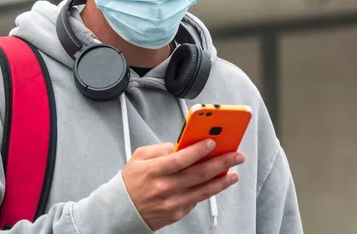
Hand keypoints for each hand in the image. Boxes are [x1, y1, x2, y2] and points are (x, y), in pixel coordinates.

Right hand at [121, 140, 243, 231]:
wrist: (120, 210)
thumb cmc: (130, 181)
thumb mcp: (140, 157)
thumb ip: (160, 148)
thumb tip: (181, 144)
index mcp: (154, 170)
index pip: (180, 158)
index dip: (198, 150)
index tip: (213, 142)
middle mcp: (164, 187)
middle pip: (199, 174)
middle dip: (221, 163)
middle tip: (236, 156)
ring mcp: (172, 203)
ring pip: (203, 190)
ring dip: (222, 181)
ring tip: (234, 173)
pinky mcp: (176, 214)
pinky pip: (196, 200)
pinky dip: (208, 191)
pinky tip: (217, 183)